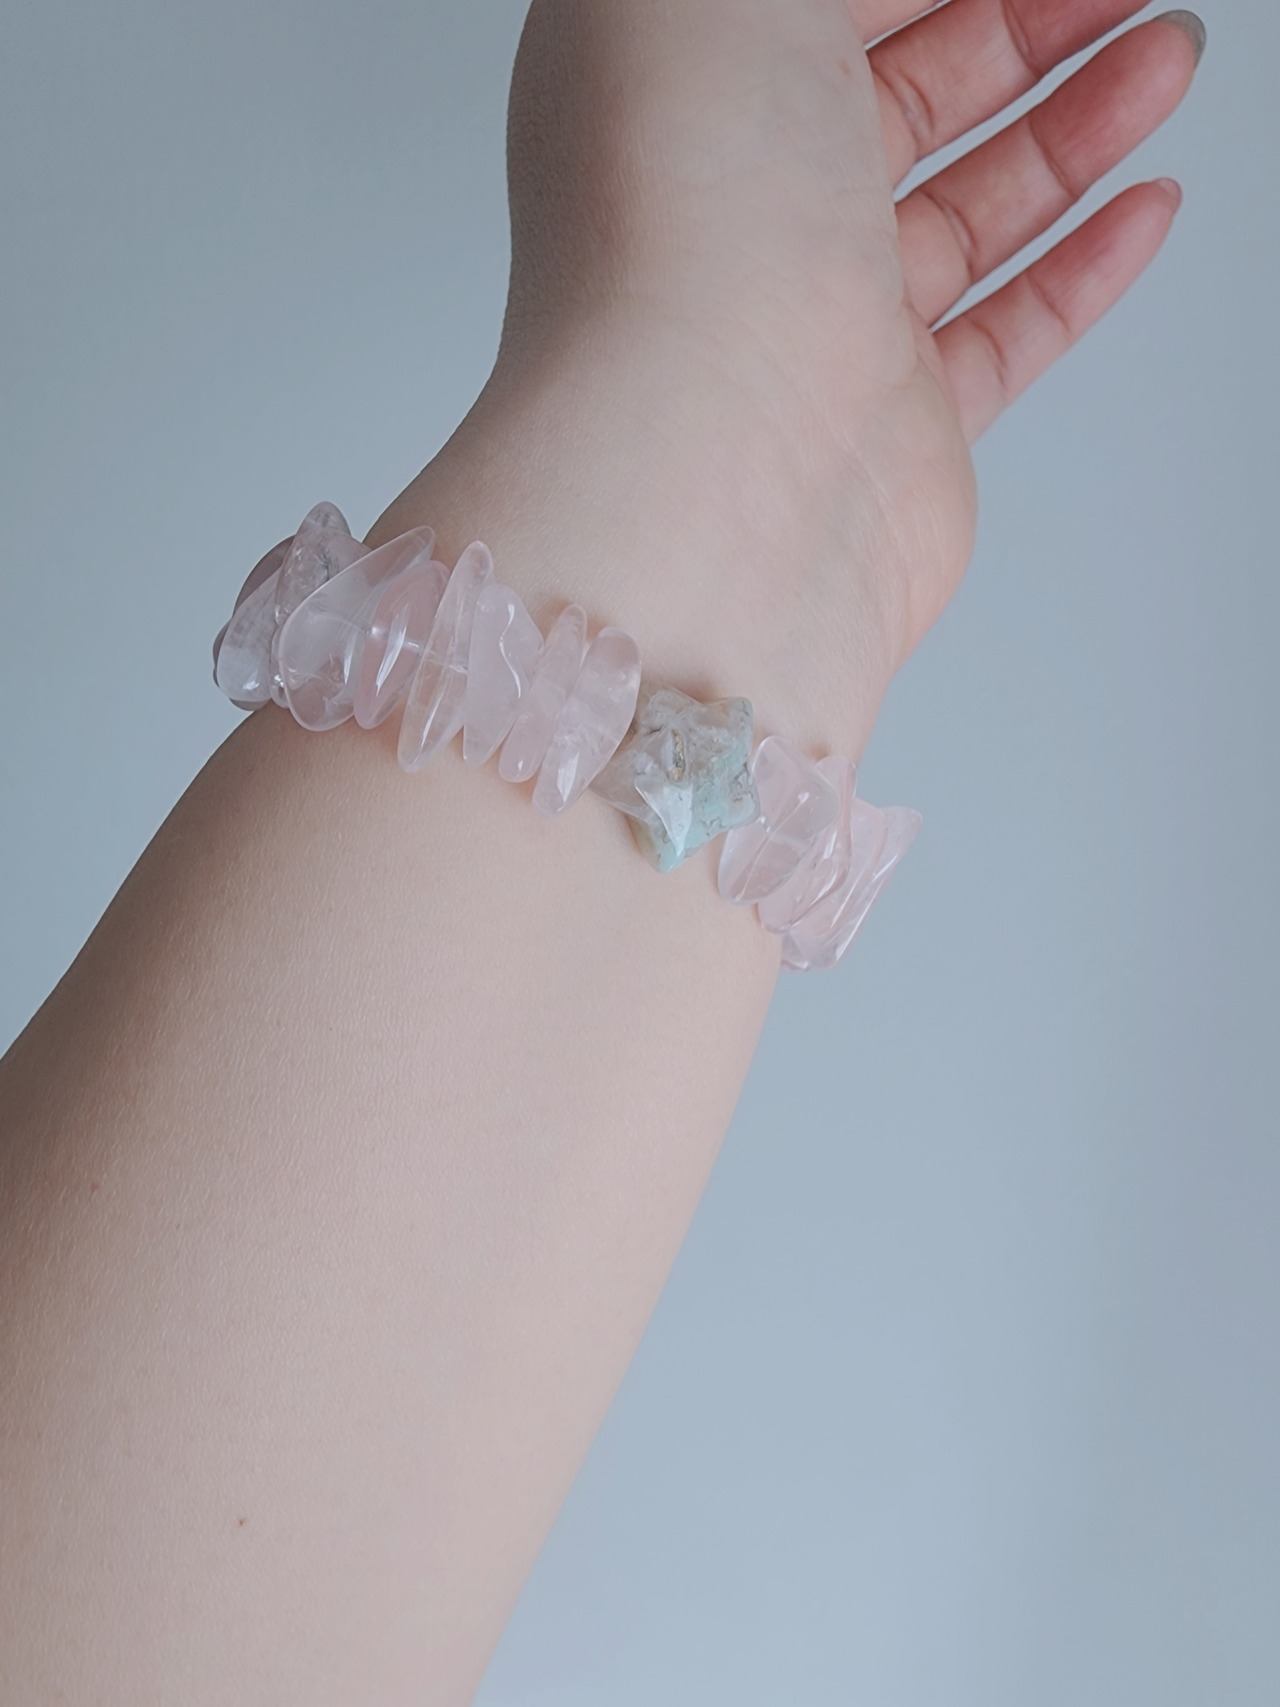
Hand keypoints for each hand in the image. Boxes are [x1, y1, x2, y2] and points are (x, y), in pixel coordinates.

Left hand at [378, 0, 1200, 753]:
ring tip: (1166, 59)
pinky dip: (1079, 271)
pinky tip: (1141, 207)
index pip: (824, 10)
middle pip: (905, 98)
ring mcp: (817, 327)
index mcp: (676, 95)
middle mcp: (739, 219)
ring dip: (1075, 127)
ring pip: (967, 210)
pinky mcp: (891, 427)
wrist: (708, 461)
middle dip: (1024, 27)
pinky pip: (1003, 335)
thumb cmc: (681, 224)